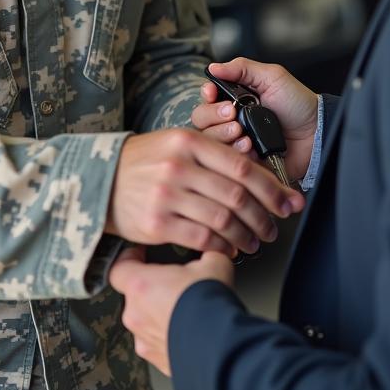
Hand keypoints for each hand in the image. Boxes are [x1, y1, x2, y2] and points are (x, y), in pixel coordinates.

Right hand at [105, 128, 303, 255]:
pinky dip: (223, 247)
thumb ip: (215, 152)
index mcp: (188, 141)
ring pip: (223, 220)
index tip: (287, 201)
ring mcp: (166, 195)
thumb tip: (258, 167)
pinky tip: (230, 249)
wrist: (101, 180)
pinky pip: (202, 239)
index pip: (242, 166)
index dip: (271, 188)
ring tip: (255, 242)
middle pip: (237, 196)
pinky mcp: (157, 223)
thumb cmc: (147, 161)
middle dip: (264, 216)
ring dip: (246, 235)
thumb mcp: (177, 143)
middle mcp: (179, 166)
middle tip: (275, 227)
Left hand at [109, 245, 234, 376]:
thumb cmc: (210, 304)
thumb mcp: (213, 262)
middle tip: (173, 284)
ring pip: (144, 320)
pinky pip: (156, 342)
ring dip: (158, 313)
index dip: (130, 259)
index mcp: (140, 285)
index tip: (141, 255)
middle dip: (151, 288)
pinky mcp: (156, 359)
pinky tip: (186, 330)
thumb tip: (211, 250)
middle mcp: (136, 314)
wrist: (220, 346)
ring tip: (183, 309)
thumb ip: (204, 252)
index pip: (119, 268)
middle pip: (134, 295)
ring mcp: (144, 340)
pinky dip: (167, 336)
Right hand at [192, 58, 318, 181]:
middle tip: (232, 114)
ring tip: (242, 131)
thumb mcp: (271, 77)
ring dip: (223, 134)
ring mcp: (237, 141)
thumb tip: (213, 66)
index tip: (213, 94)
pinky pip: (228, 161)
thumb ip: (242, 69)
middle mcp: (232, 120)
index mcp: (235, 98)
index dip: (207, 96)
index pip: (207, 98)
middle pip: (201, 120)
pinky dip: (236, 152)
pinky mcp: (245, 161)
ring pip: (211, 140)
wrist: (316, 132)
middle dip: (213, 116)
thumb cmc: (297, 103)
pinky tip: (249, 146)